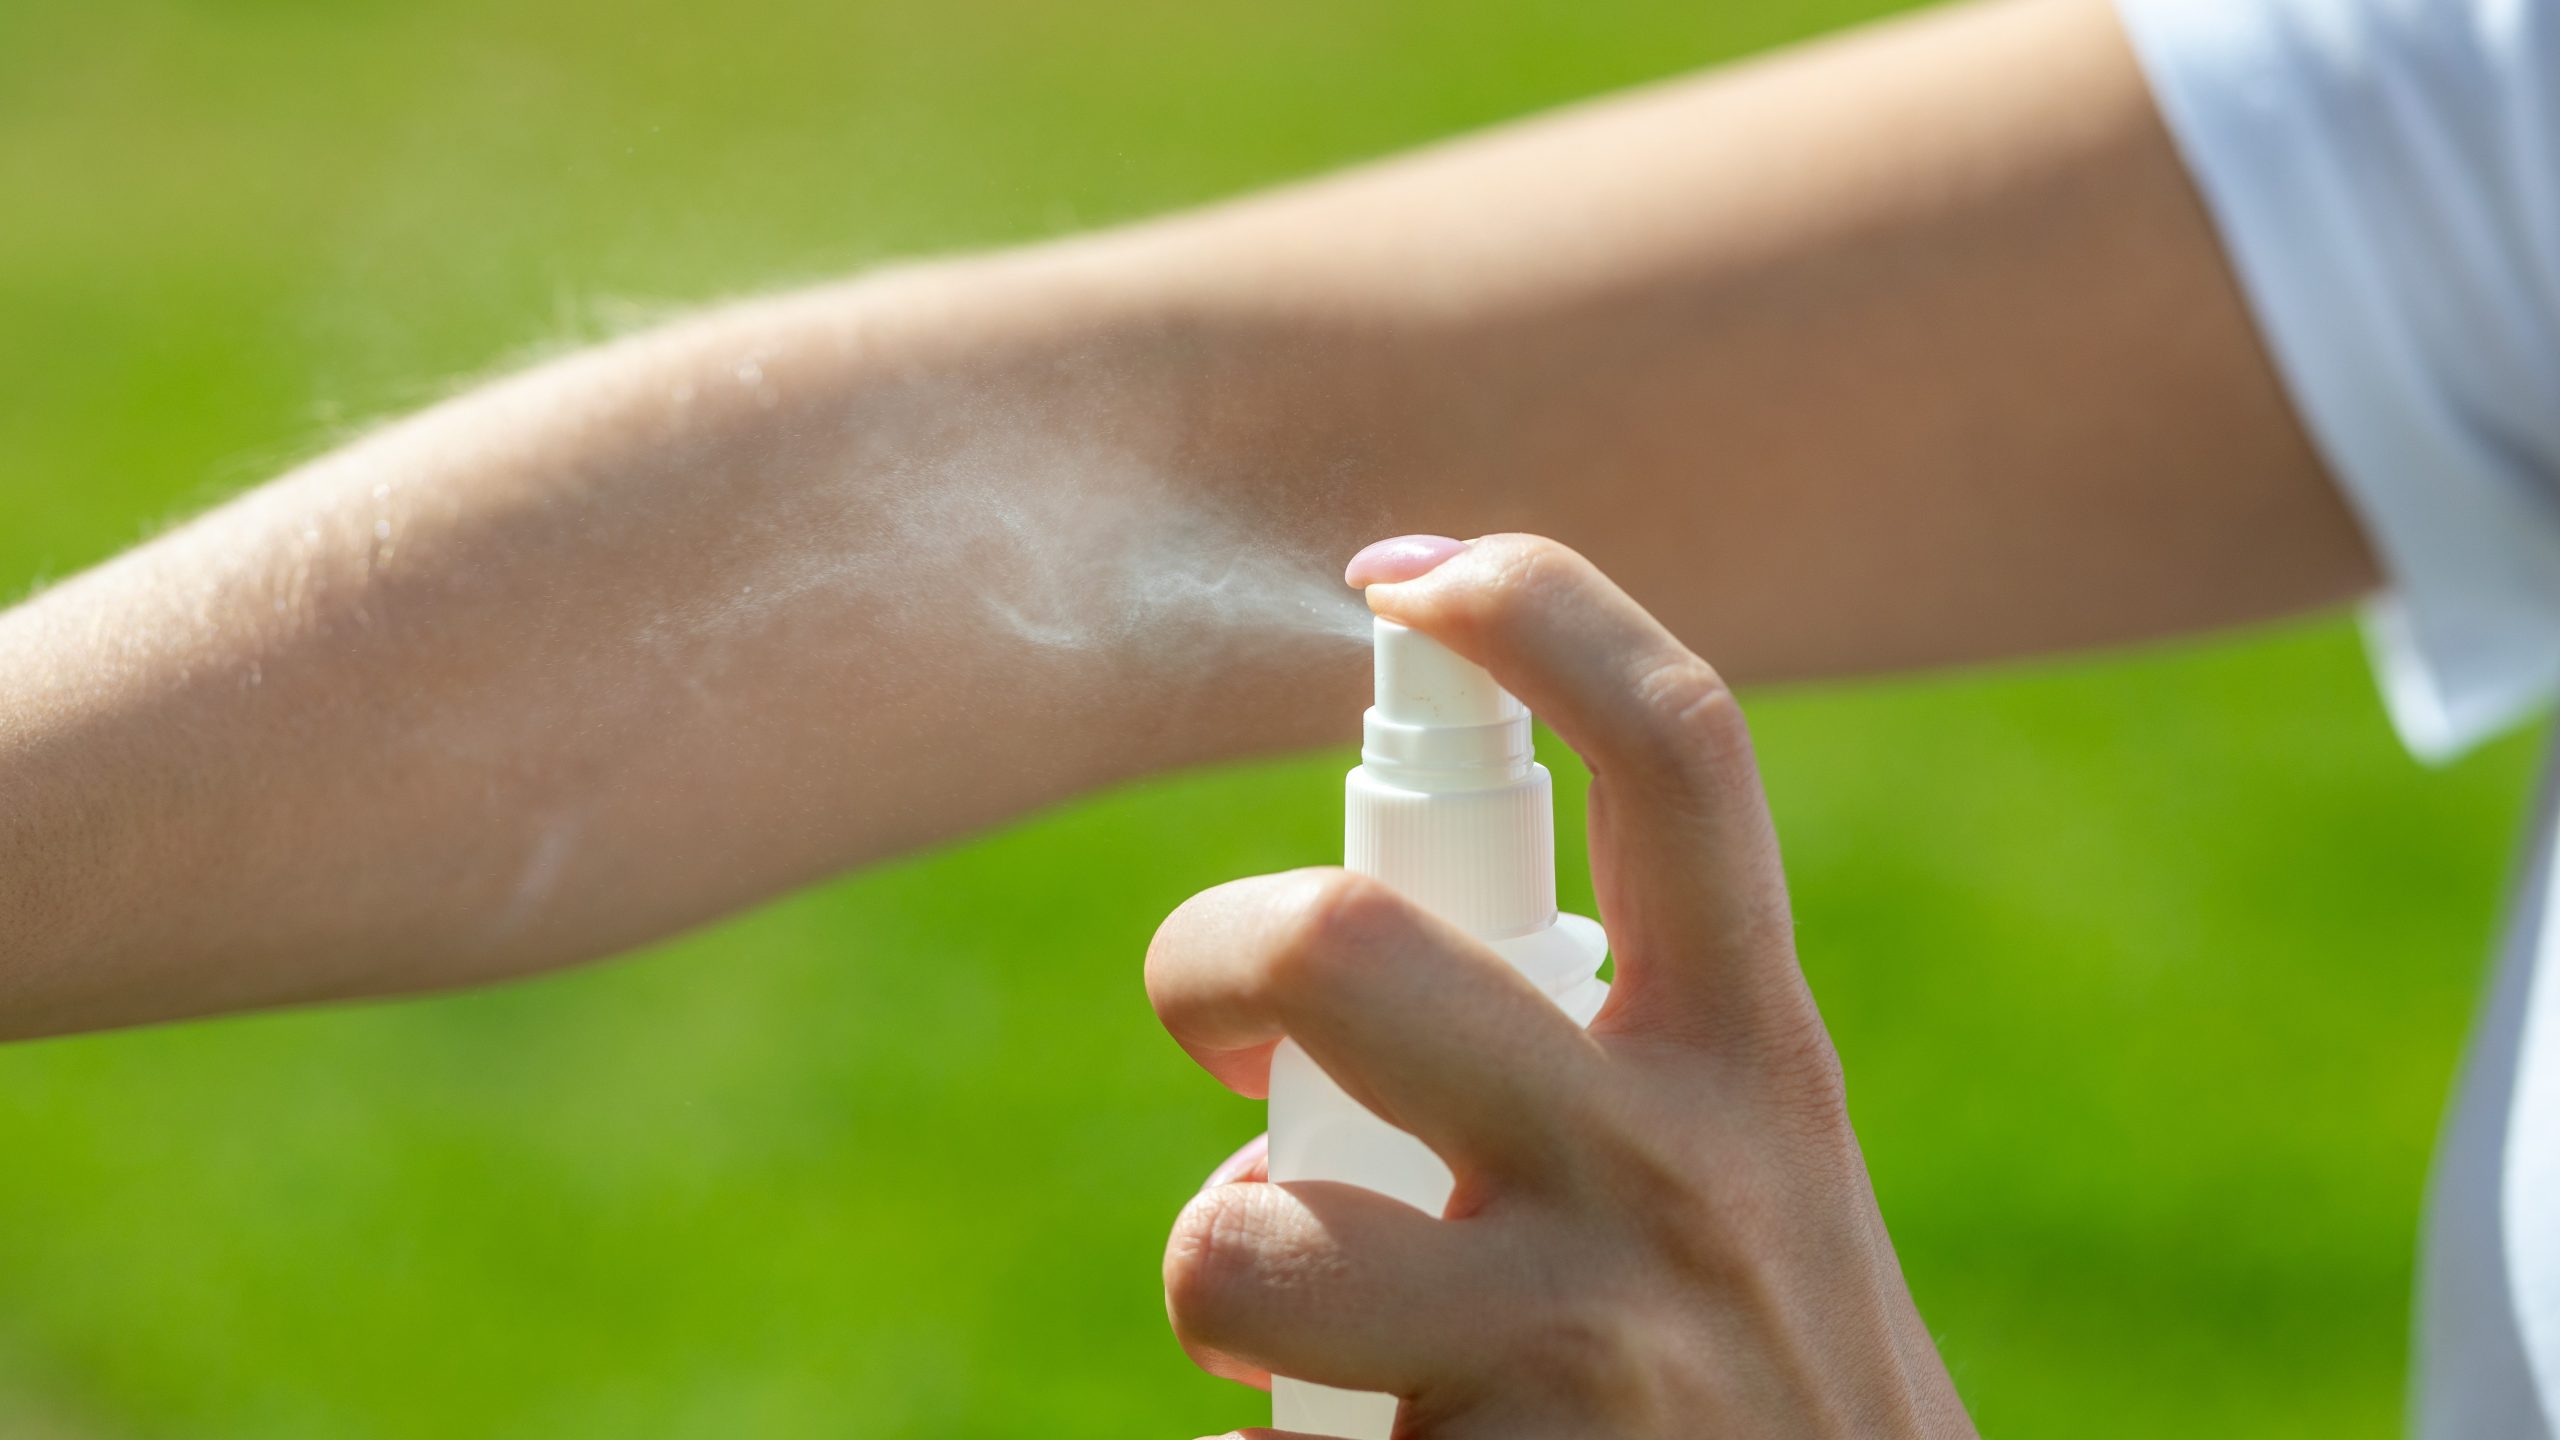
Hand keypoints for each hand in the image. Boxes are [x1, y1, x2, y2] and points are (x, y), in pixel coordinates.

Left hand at [1146, 535, 1973, 1437]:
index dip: (1540, 611)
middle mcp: (1679, 1173)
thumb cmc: (1766, 1378)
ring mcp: (1580, 1350)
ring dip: (1223, 1271)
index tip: (1406, 570)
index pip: (1677, 753)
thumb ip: (1622, 1052)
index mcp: (1755, 1058)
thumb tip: (1371, 946)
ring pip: (1241, 1242)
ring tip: (1297, 1318)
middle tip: (1214, 1017)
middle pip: (1345, 949)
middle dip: (1211, 954)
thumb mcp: (1751, 1178)